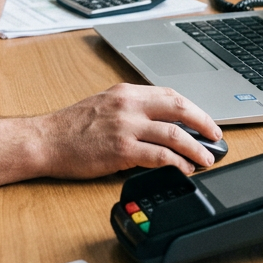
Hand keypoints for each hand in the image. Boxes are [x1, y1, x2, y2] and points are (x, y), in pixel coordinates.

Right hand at [35, 83, 222, 178]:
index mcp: (126, 92)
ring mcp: (125, 127)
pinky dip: (177, 163)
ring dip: (196, 148)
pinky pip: (159, 157)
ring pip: (174, 134)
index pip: (170, 95)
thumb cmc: (71, 127)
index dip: (194, 108)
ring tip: (206, 159)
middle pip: (179, 109)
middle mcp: (128, 106)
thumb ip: (132, 109)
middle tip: (216, 137)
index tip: (205, 120)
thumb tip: (161, 123)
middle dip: (204, 123)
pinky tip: (184, 169)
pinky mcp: (121, 150)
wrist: (45, 140)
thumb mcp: (105, 105)